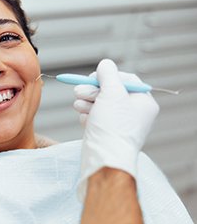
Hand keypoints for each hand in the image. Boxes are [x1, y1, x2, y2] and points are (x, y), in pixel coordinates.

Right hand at [75, 59, 158, 199]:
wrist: (104, 159)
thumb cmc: (113, 128)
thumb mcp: (112, 93)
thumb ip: (108, 75)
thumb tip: (105, 64)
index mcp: (143, 102)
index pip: (125, 79)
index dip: (107, 76)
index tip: (94, 77)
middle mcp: (133, 113)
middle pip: (110, 91)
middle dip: (92, 90)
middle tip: (80, 91)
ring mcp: (118, 124)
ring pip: (99, 103)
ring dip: (86, 102)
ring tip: (80, 106)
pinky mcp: (105, 132)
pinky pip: (94, 116)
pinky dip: (87, 116)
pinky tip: (85, 120)